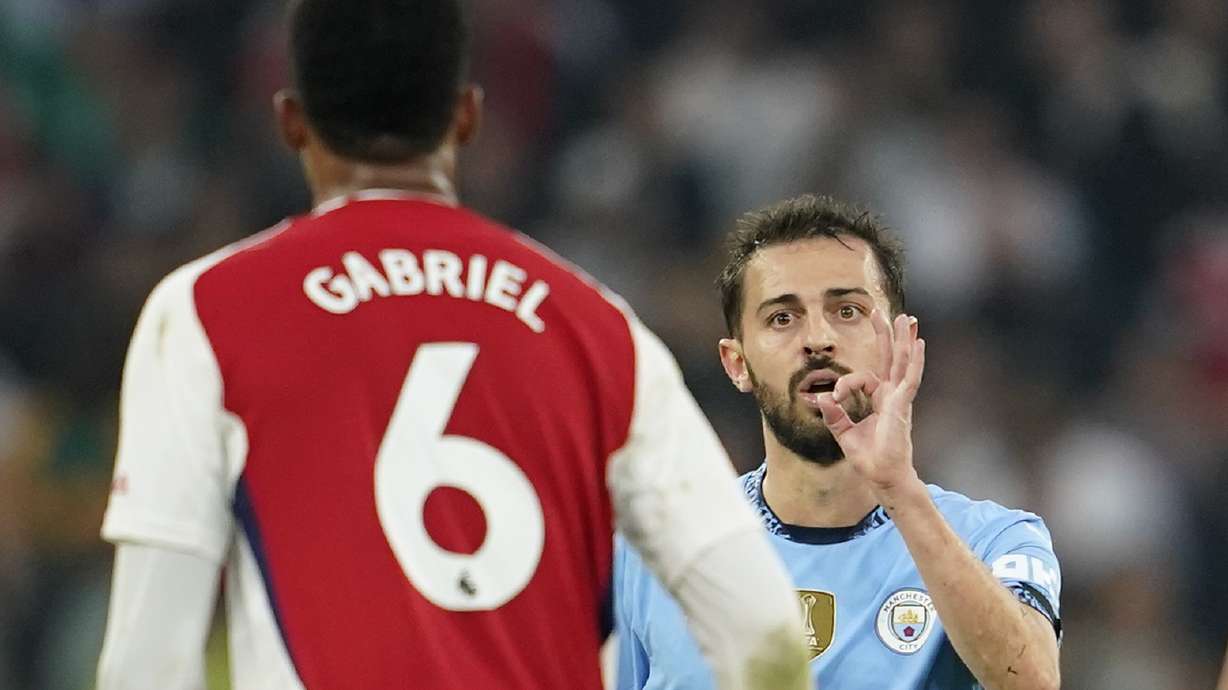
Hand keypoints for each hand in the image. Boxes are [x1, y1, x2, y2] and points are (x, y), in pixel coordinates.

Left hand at [816, 311, 924, 494]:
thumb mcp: (843, 433)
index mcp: (878, 399)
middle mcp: (891, 395)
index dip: (842, 385)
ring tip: (906, 318)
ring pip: (901, 362)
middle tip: (879, 311)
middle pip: (888, 358)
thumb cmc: (869, 457)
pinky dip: (915, 360)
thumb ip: (834, 415)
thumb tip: (822, 398)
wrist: (882, 476)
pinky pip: (910, 378)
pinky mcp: (902, 405)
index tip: (831, 398)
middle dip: (884, 334)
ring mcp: (899, 398)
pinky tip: (918, 343)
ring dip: (903, 339)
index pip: (860, 378)